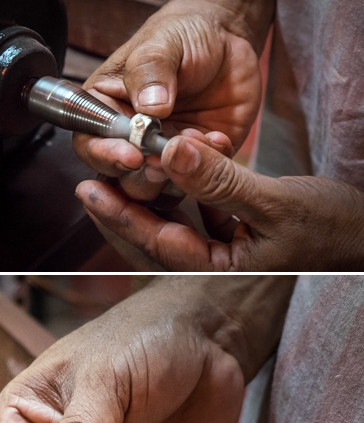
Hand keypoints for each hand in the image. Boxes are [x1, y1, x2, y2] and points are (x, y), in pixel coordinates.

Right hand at [72, 0, 261, 200]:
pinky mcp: (193, 165)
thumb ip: (150, 71)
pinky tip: (217, 138)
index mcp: (105, 113)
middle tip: (164, 159)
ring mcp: (160, 158)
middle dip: (142, 175)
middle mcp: (127, 143)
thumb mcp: (161, 43)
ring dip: (176, 174)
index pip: (90, 146)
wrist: (226, 41)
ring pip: (155, 191)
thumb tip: (149, 106)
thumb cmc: (182, 37)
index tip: (132, 156)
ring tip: (195, 141)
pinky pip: (197, 182)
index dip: (106, 156)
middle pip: (119, 180)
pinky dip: (209, 165)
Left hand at [76, 131, 363, 269]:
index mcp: (218, 271)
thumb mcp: (276, 202)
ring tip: (114, 180)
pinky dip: (177, 200)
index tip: (90, 189)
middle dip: (119, 214)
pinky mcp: (235, 242)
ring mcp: (223, 257)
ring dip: (143, 206)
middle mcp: (213, 269)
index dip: (120, 215)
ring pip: (170, 231)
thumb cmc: (337, 230)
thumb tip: (169, 150)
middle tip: (86, 185)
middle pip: (152, 242)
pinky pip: (194, 221)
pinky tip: (162, 179)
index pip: (156, 243)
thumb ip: (219, 181)